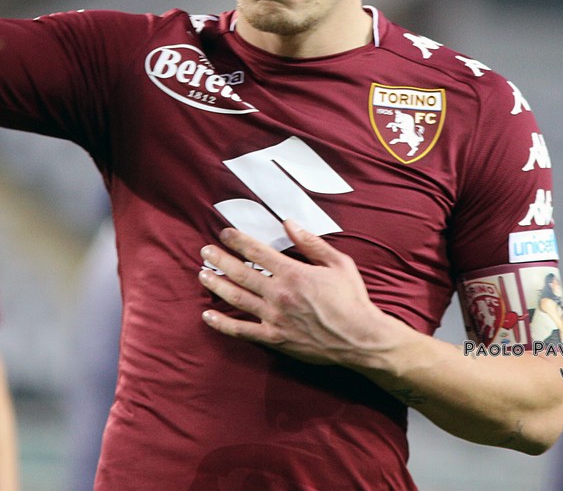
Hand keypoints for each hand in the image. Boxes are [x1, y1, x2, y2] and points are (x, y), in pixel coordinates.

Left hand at [198, 220, 400, 367]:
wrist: (360, 339)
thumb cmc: (352, 299)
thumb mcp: (338, 263)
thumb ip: (311, 243)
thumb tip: (289, 223)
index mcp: (293, 273)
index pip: (257, 252)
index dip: (238, 240)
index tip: (225, 233)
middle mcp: (279, 294)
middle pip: (241, 272)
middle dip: (220, 259)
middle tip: (205, 250)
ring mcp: (274, 318)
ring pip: (237, 298)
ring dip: (217, 284)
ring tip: (202, 274)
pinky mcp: (274, 338)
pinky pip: (242, 330)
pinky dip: (223, 323)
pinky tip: (208, 316)